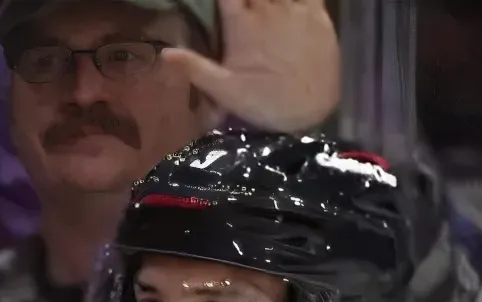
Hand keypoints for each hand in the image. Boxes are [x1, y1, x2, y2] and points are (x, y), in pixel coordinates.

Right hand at [163, 0, 340, 132]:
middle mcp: (268, 9)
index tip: (223, 7)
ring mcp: (295, 8)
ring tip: (261, 8)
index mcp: (241, 24)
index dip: (224, 1)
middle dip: (246, 1)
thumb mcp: (224, 90)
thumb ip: (194, 67)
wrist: (310, 110)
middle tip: (244, 10)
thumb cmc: (264, 102)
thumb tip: (165, 53)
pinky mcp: (317, 13)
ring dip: (267, 0)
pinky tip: (288, 5)